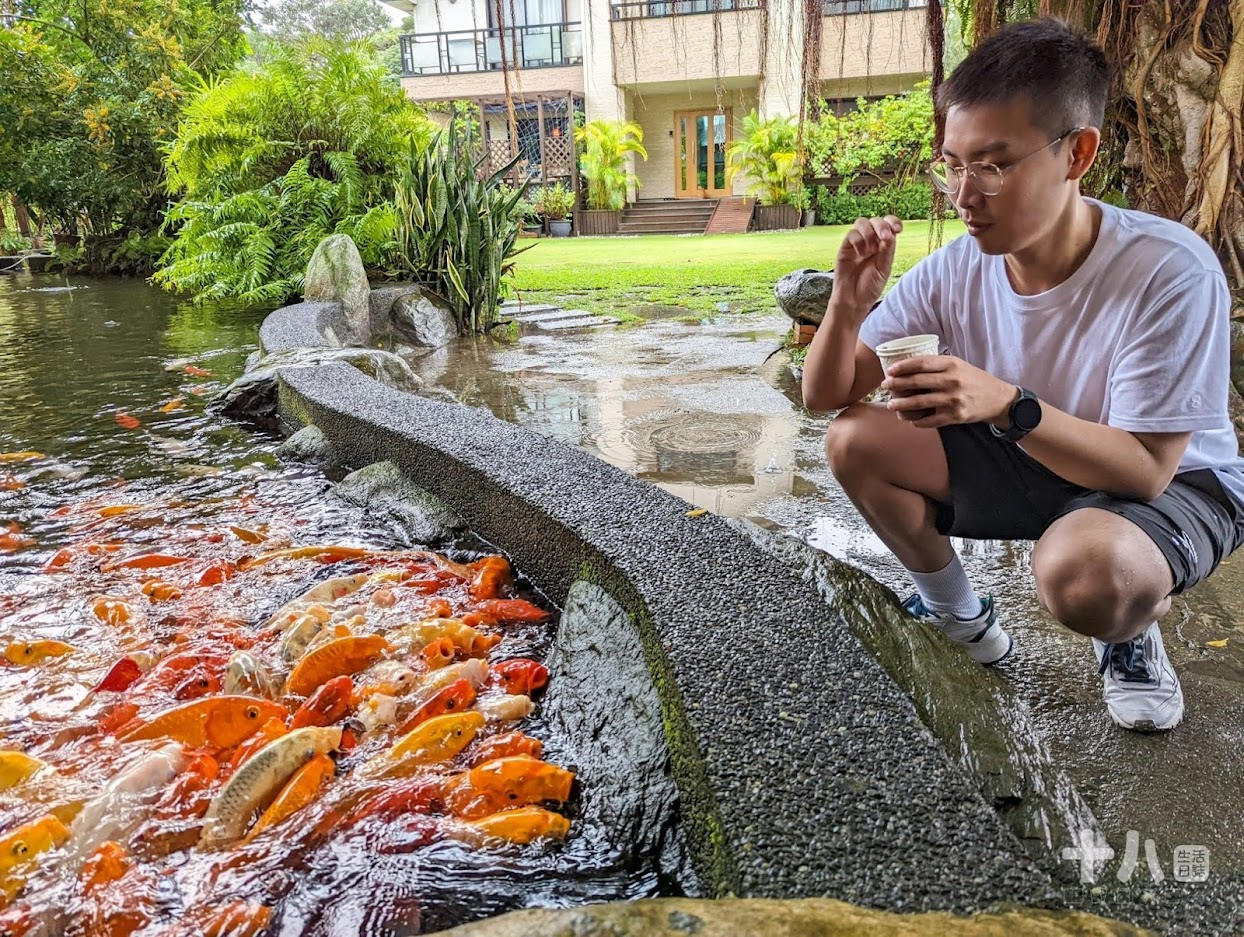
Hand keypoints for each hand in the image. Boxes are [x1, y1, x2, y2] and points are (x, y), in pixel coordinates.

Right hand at [830, 215, 902, 323]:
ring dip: (869, 232)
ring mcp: (857, 244)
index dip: (893, 222)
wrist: (853, 301)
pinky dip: (858, 241)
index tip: (898, 229)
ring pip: (862, 223)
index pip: (889, 225)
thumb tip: (891, 232)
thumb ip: (887, 250)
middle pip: (875, 220)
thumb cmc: (870, 287)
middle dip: (881, 225)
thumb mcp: (884, 268)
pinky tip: (860, 254)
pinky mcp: (845, 248)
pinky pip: (851, 234)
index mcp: (883, 245)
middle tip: (885, 236)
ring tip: (870, 249)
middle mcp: (870, 242)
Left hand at [882, 355, 1016, 428]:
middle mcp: (952, 380)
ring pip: (920, 402)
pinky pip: (930, 420)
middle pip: (917, 382)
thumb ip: (938, 366)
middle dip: (897, 384)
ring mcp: (953, 399)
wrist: (998, 399)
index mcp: (952, 364)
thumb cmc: (974, 380)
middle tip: (885, 385)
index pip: (921, 363)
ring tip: (891, 405)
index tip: (890, 370)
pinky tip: (910, 419)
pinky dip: (917, 421)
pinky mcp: (956, 416)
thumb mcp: (959, 365)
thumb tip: (908, 367)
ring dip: (902, 405)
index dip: (903, 367)